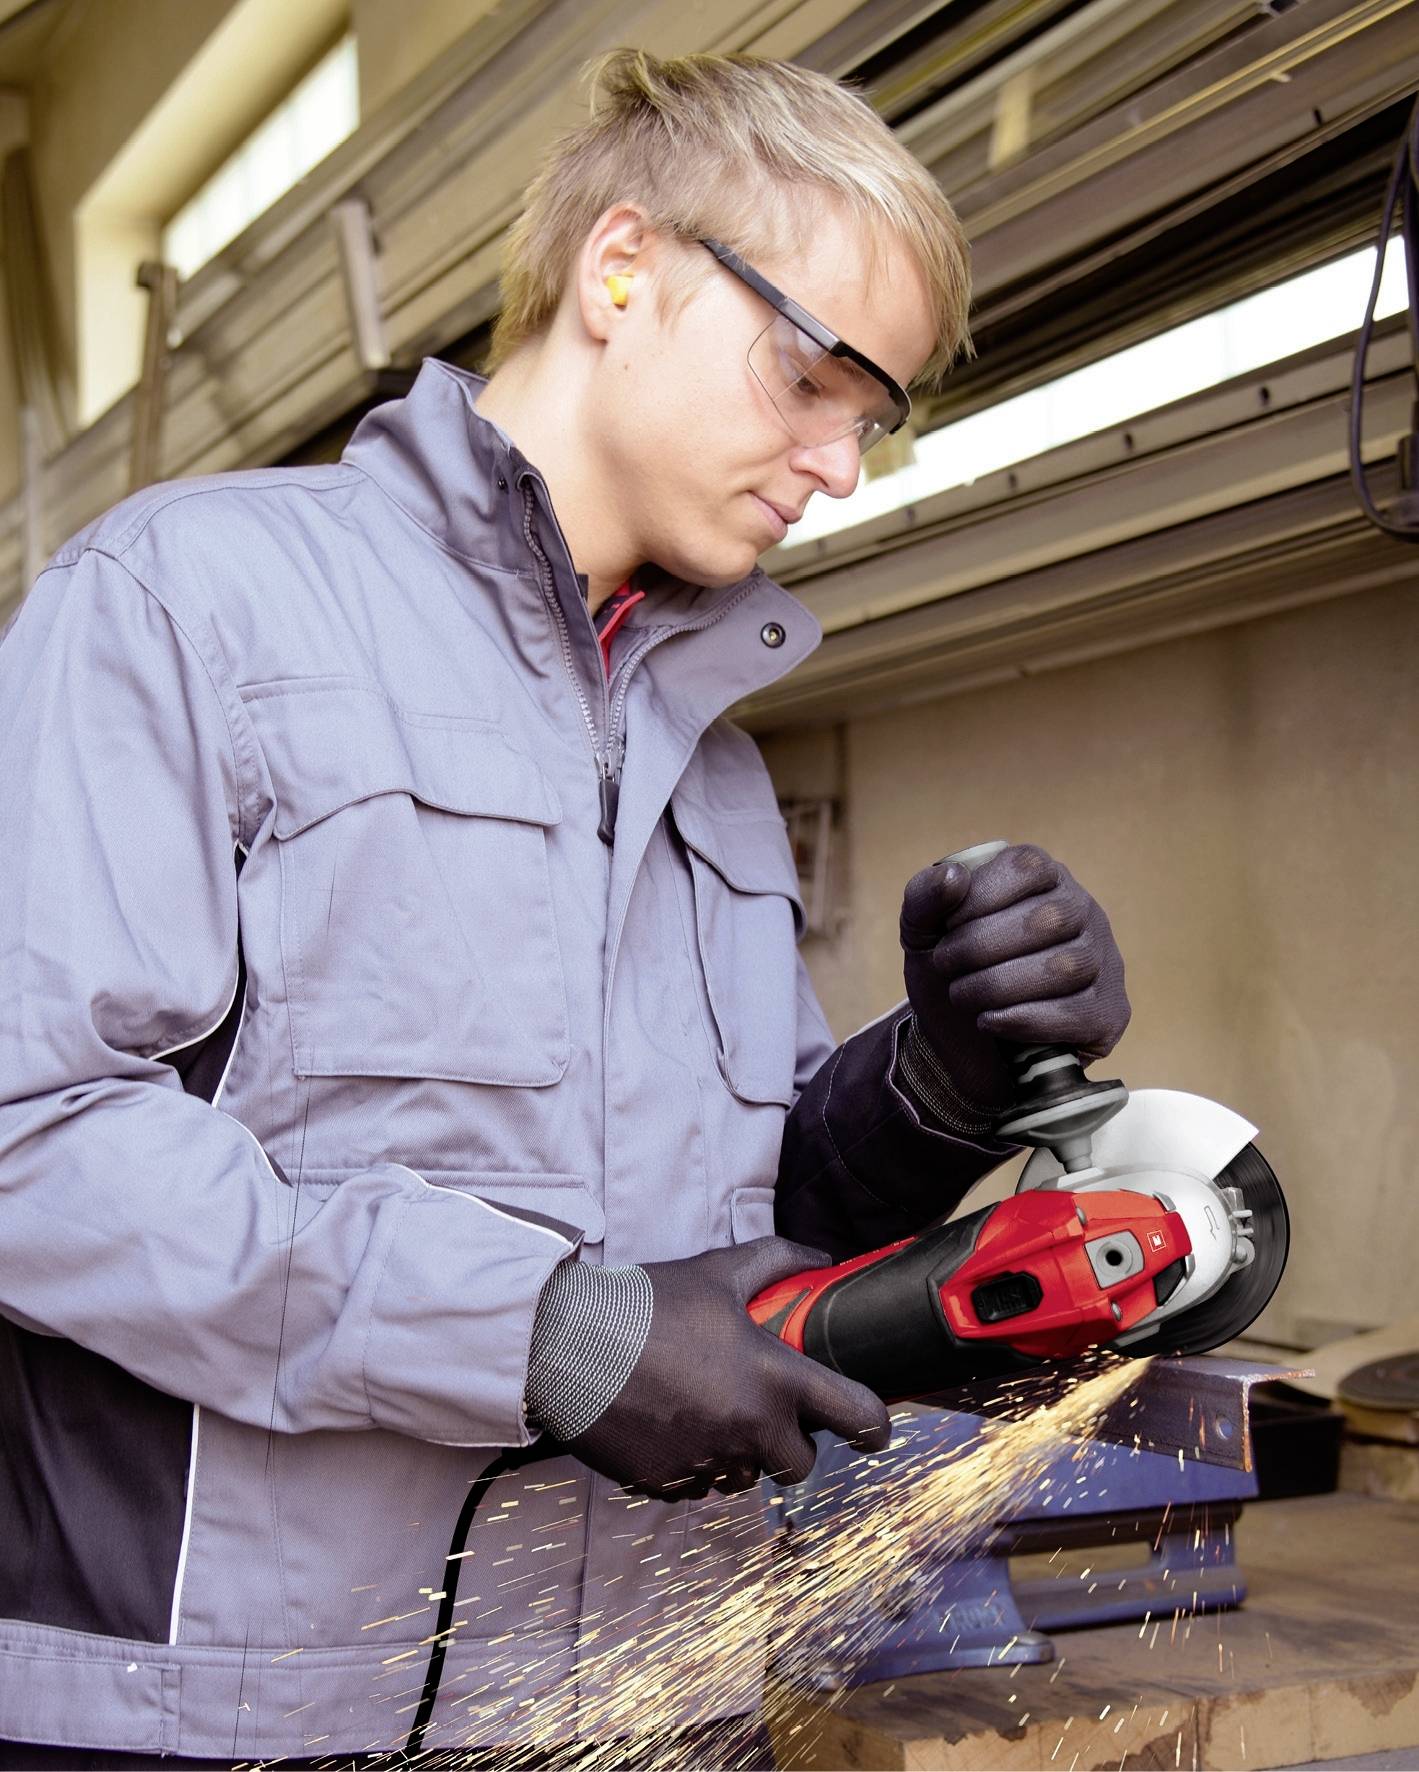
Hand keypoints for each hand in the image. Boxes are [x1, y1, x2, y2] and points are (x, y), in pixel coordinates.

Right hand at [562, 1238, 889, 1499]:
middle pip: (801, 1464)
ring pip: (747, 1478)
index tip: (872, 1426)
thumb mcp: (717, 1271)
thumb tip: (820, 1256)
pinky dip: (695, 1463)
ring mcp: (709, 1463)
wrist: (565, 1345)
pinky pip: (699, 1485)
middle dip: (792, 1442)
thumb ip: (776, 1261)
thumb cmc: (646, 1305)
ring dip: (741, 1453)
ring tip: (708, 1407)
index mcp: (775, 1380)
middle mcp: (750, 1431)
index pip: (858, 1419)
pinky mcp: (668, 1484)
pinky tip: (670, 1423)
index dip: (875, 1426)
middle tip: (767, 1408)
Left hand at [900, 843, 1129, 1114]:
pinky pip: (1077, 1014)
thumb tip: (953, 876)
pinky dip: (1025, 1020)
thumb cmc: (952, 973)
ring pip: (1065, 968)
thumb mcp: (923, 931)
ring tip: (964, 996)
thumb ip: (925, 897)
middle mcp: (1083, 912)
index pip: (1027, 868)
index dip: (979, 897)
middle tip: (946, 967)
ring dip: (998, 986)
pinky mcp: (1109, 1013)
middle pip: (1048, 919)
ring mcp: (1103, 962)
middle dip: (981, 946)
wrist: (964, 1044)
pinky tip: (991, 1022)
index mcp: (1044, 878)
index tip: (944, 928)